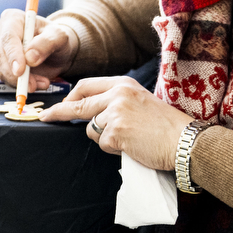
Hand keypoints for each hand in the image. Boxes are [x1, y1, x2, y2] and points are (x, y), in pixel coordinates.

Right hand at [0, 10, 77, 89]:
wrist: (56, 51)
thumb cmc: (56, 38)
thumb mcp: (59, 36)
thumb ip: (46, 43)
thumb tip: (29, 58)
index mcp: (12, 18)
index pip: (8, 37)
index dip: (13, 55)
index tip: (20, 70)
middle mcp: (1, 32)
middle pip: (0, 55)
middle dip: (15, 73)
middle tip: (33, 85)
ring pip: (1, 69)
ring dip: (20, 81)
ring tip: (42, 83)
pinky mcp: (1, 64)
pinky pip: (6, 78)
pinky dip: (20, 84)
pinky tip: (36, 83)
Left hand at [39, 76, 193, 169]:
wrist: (186, 140)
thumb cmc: (165, 125)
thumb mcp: (139, 101)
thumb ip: (116, 101)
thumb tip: (90, 110)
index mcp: (123, 84)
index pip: (86, 85)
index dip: (70, 96)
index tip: (60, 104)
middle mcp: (118, 94)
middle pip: (79, 105)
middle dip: (60, 112)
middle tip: (46, 117)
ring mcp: (116, 113)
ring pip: (91, 129)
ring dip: (105, 138)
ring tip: (129, 138)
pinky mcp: (116, 132)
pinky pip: (103, 143)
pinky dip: (115, 148)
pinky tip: (133, 146)